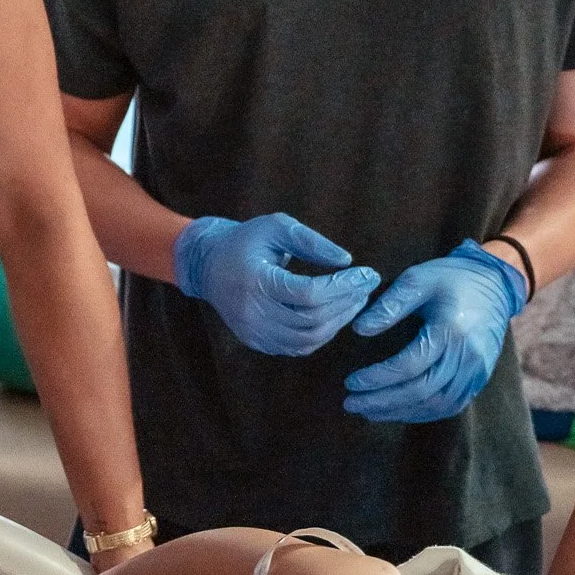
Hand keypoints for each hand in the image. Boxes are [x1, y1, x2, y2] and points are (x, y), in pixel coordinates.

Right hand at [173, 212, 379, 355]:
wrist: (207, 264)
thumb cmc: (245, 241)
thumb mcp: (276, 227)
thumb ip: (312, 241)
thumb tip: (346, 260)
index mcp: (256, 280)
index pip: (309, 294)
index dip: (344, 287)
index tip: (368, 274)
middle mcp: (252, 312)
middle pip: (312, 320)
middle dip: (347, 304)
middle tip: (366, 287)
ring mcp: (253, 331)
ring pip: (307, 339)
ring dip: (338, 322)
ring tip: (354, 301)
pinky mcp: (256, 342)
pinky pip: (296, 348)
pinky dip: (321, 334)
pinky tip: (333, 315)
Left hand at [344, 240, 526, 423]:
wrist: (494, 284)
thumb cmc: (450, 278)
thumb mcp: (417, 280)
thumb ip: (389, 305)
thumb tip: (359, 329)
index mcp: (449, 331)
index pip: (408, 366)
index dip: (377, 378)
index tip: (351, 382)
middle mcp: (467, 356)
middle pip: (421, 391)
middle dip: (383, 401)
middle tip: (351, 403)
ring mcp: (477, 371)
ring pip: (436, 404)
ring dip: (400, 412)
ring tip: (369, 411)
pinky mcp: (480, 378)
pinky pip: (451, 405)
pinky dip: (423, 413)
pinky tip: (398, 411)